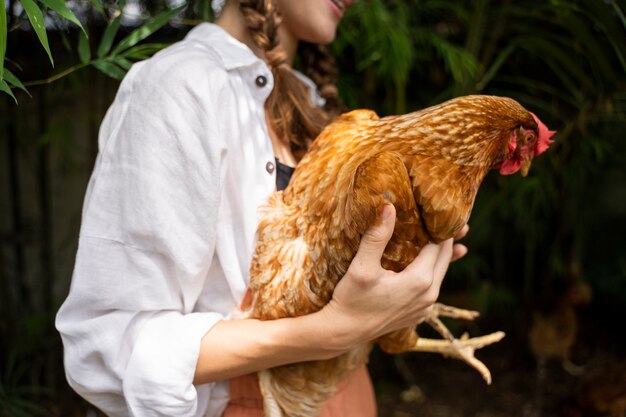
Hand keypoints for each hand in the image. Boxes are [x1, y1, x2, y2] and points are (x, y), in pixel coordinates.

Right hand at [321, 204, 467, 349]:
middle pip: (444, 259)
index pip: (439, 246)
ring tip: (447, 237)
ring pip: (439, 273)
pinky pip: (432, 287)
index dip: (440, 227)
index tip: (440, 209)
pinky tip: (428, 263)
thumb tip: (389, 206)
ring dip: (440, 255)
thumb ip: (377, 237)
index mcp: (420, 281)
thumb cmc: (351, 299)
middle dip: (447, 239)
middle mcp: (429, 295)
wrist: (344, 332)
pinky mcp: (418, 314)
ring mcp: (425, 307)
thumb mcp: (361, 266)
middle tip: (451, 219)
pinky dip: (432, 271)